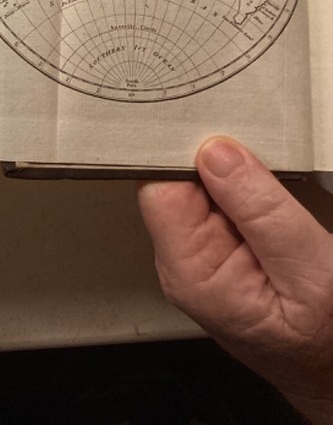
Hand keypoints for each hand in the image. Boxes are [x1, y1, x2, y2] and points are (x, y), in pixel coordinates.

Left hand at [138, 138, 332, 424]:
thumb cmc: (327, 343)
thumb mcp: (308, 271)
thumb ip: (260, 210)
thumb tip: (216, 153)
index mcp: (190, 271)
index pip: (159, 186)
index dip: (184, 153)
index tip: (217, 131)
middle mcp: (183, 263)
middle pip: (174, 181)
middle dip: (212, 161)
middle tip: (256, 157)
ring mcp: (200, 256)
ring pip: (199, 186)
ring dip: (231, 174)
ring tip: (268, 184)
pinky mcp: (219, 249)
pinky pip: (219, 201)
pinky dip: (241, 189)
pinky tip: (264, 195)